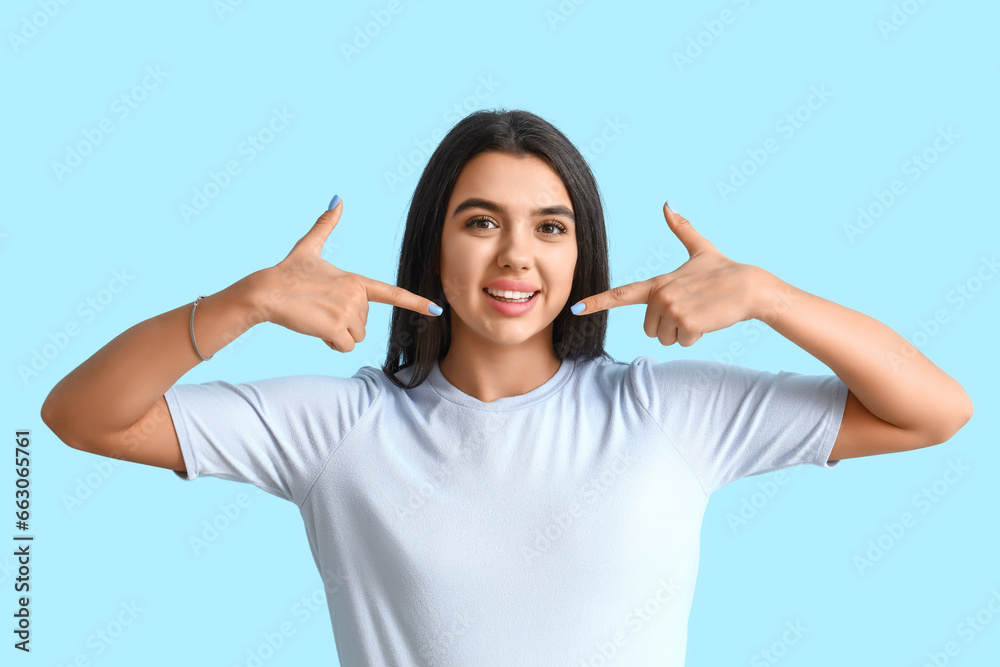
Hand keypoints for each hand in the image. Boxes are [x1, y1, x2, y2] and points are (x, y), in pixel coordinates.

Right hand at [253, 197, 441, 352]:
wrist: (266, 291)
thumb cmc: (287, 271)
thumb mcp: (309, 247)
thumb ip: (325, 226)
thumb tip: (337, 198)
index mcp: (356, 280)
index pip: (393, 293)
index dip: (416, 303)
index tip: (437, 310)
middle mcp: (356, 295)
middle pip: (363, 324)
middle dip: (343, 323)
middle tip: (320, 308)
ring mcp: (347, 312)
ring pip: (355, 337)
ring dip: (337, 334)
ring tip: (317, 316)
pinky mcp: (335, 327)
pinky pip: (344, 346)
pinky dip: (330, 342)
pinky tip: (315, 327)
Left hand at [571, 202, 765, 346]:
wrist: (749, 287)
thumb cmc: (724, 270)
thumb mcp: (700, 249)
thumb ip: (682, 229)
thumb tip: (668, 202)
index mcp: (658, 282)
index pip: (621, 294)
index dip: (597, 302)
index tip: (576, 309)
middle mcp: (660, 295)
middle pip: (650, 330)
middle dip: (671, 327)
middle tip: (692, 309)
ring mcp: (671, 308)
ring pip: (665, 338)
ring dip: (683, 333)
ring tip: (700, 312)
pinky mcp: (685, 322)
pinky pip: (682, 342)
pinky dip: (696, 336)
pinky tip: (708, 320)